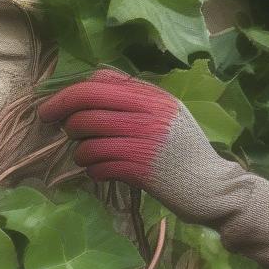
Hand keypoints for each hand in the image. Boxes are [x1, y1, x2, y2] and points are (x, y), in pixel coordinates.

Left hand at [36, 67, 241, 224]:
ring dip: (79, 150)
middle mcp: (149, 114)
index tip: (55, 105)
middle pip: (87, 104)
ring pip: (88, 137)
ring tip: (87, 157)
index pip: (101, 81)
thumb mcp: (169, 116)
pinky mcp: (141, 170)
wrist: (213, 188)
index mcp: (155, 97)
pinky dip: (92, 170)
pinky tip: (100, 173)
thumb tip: (91, 92)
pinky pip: (98, 164)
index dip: (69, 91)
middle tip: (58, 128)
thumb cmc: (187, 153)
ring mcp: (145, 142)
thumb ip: (138, 101)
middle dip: (62, 115)